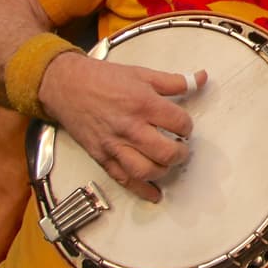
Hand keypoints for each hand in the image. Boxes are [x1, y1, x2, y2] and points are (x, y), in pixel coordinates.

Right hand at [39, 53, 204, 201]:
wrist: (67, 86)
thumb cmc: (103, 79)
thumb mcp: (143, 74)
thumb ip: (175, 81)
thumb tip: (201, 79)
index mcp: (143, 104)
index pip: (178, 122)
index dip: (187, 126)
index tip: (184, 126)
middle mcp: (130, 127)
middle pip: (165, 152)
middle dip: (180, 153)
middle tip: (181, 148)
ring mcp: (115, 144)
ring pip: (145, 170)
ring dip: (163, 171)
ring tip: (168, 163)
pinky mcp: (102, 156)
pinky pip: (124, 179)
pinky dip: (141, 190)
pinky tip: (154, 193)